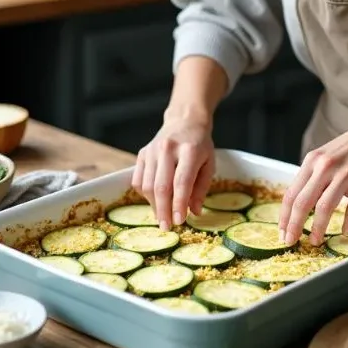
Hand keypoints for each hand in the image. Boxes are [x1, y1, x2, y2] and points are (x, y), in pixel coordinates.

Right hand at [131, 116, 214, 230]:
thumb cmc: (200, 145)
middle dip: (163, 210)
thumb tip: (194, 212)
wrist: (185, 120)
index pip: (181, 182)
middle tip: (167, 227)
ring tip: (162, 215)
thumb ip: (201, 188)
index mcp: (189, 150)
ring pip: (147, 185)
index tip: (179, 221)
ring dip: (154, 205)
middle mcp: (168, 148)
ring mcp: (152, 150)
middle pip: (161, 186)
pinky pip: (138, 180)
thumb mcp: (209, 163)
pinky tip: (154, 199)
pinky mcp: (142, 153)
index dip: (179, 204)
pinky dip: (144, 194)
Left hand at [278, 114, 347, 245]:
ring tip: (315, 241)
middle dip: (294, 226)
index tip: (281, 231)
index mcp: (312, 161)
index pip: (291, 193)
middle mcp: (326, 167)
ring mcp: (345, 174)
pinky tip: (345, 232)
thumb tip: (300, 203)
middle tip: (290, 242)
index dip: (284, 215)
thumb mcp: (326, 156)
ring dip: (318, 228)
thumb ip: (313, 176)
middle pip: (303, 202)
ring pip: (325, 207)